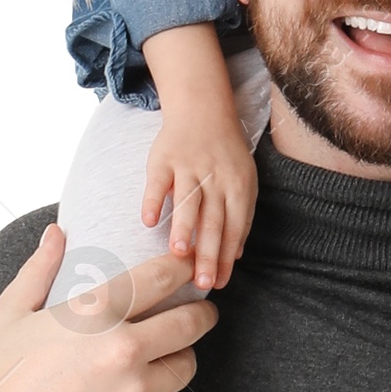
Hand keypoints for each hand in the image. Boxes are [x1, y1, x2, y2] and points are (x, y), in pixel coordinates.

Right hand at [0, 225, 215, 391]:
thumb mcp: (6, 317)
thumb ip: (37, 271)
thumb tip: (56, 233)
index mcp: (92, 313)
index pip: (160, 277)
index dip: (183, 268)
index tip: (189, 268)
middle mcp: (122, 349)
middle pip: (190, 323)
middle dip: (202, 314)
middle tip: (202, 313)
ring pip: (184, 367)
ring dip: (179, 358)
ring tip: (166, 355)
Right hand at [142, 115, 258, 291]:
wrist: (203, 108)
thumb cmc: (224, 151)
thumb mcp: (242, 180)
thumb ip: (239, 216)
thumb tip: (236, 255)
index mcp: (237, 187)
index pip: (233, 228)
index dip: (225, 257)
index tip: (218, 283)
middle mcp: (215, 178)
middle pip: (212, 220)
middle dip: (207, 254)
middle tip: (200, 283)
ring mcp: (189, 166)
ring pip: (187, 201)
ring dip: (184, 227)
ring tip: (178, 255)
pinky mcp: (164, 158)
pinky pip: (158, 180)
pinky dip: (153, 199)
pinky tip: (149, 221)